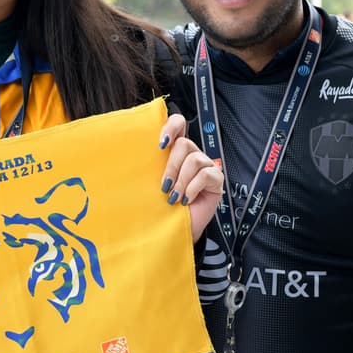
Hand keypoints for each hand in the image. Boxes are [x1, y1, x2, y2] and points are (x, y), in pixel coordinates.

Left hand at [158, 113, 222, 241]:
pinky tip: (186, 199)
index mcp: (176, 151)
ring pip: (194, 159)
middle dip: (171, 166)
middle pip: (185, 143)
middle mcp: (192, 155)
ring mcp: (206, 166)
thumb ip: (151, 165)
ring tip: (174, 197)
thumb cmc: (162, 206)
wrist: (174, 229)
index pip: (179, 124)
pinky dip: (192, 188)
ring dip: (181, 181)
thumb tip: (136, 153)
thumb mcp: (152, 182)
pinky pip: (205, 175)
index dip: (171, 126)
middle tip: (164, 186)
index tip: (160, 144)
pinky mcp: (216, 179)